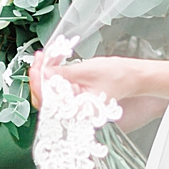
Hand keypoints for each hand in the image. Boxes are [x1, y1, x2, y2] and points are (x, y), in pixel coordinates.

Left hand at [29, 51, 143, 109]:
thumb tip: (44, 73)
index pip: (51, 104)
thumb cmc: (117, 76)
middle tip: (38, 60)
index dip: (39, 87)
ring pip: (50, 92)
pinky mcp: (74, 95)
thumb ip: (65, 74)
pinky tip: (51, 61)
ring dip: (44, 74)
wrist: (132, 76)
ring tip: (44, 57)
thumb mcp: (88, 71)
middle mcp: (75, 110)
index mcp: (80, 111)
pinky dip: (52, 74)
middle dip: (39, 78)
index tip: (36, 70)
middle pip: (47, 99)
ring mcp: (74, 103)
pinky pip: (58, 87)